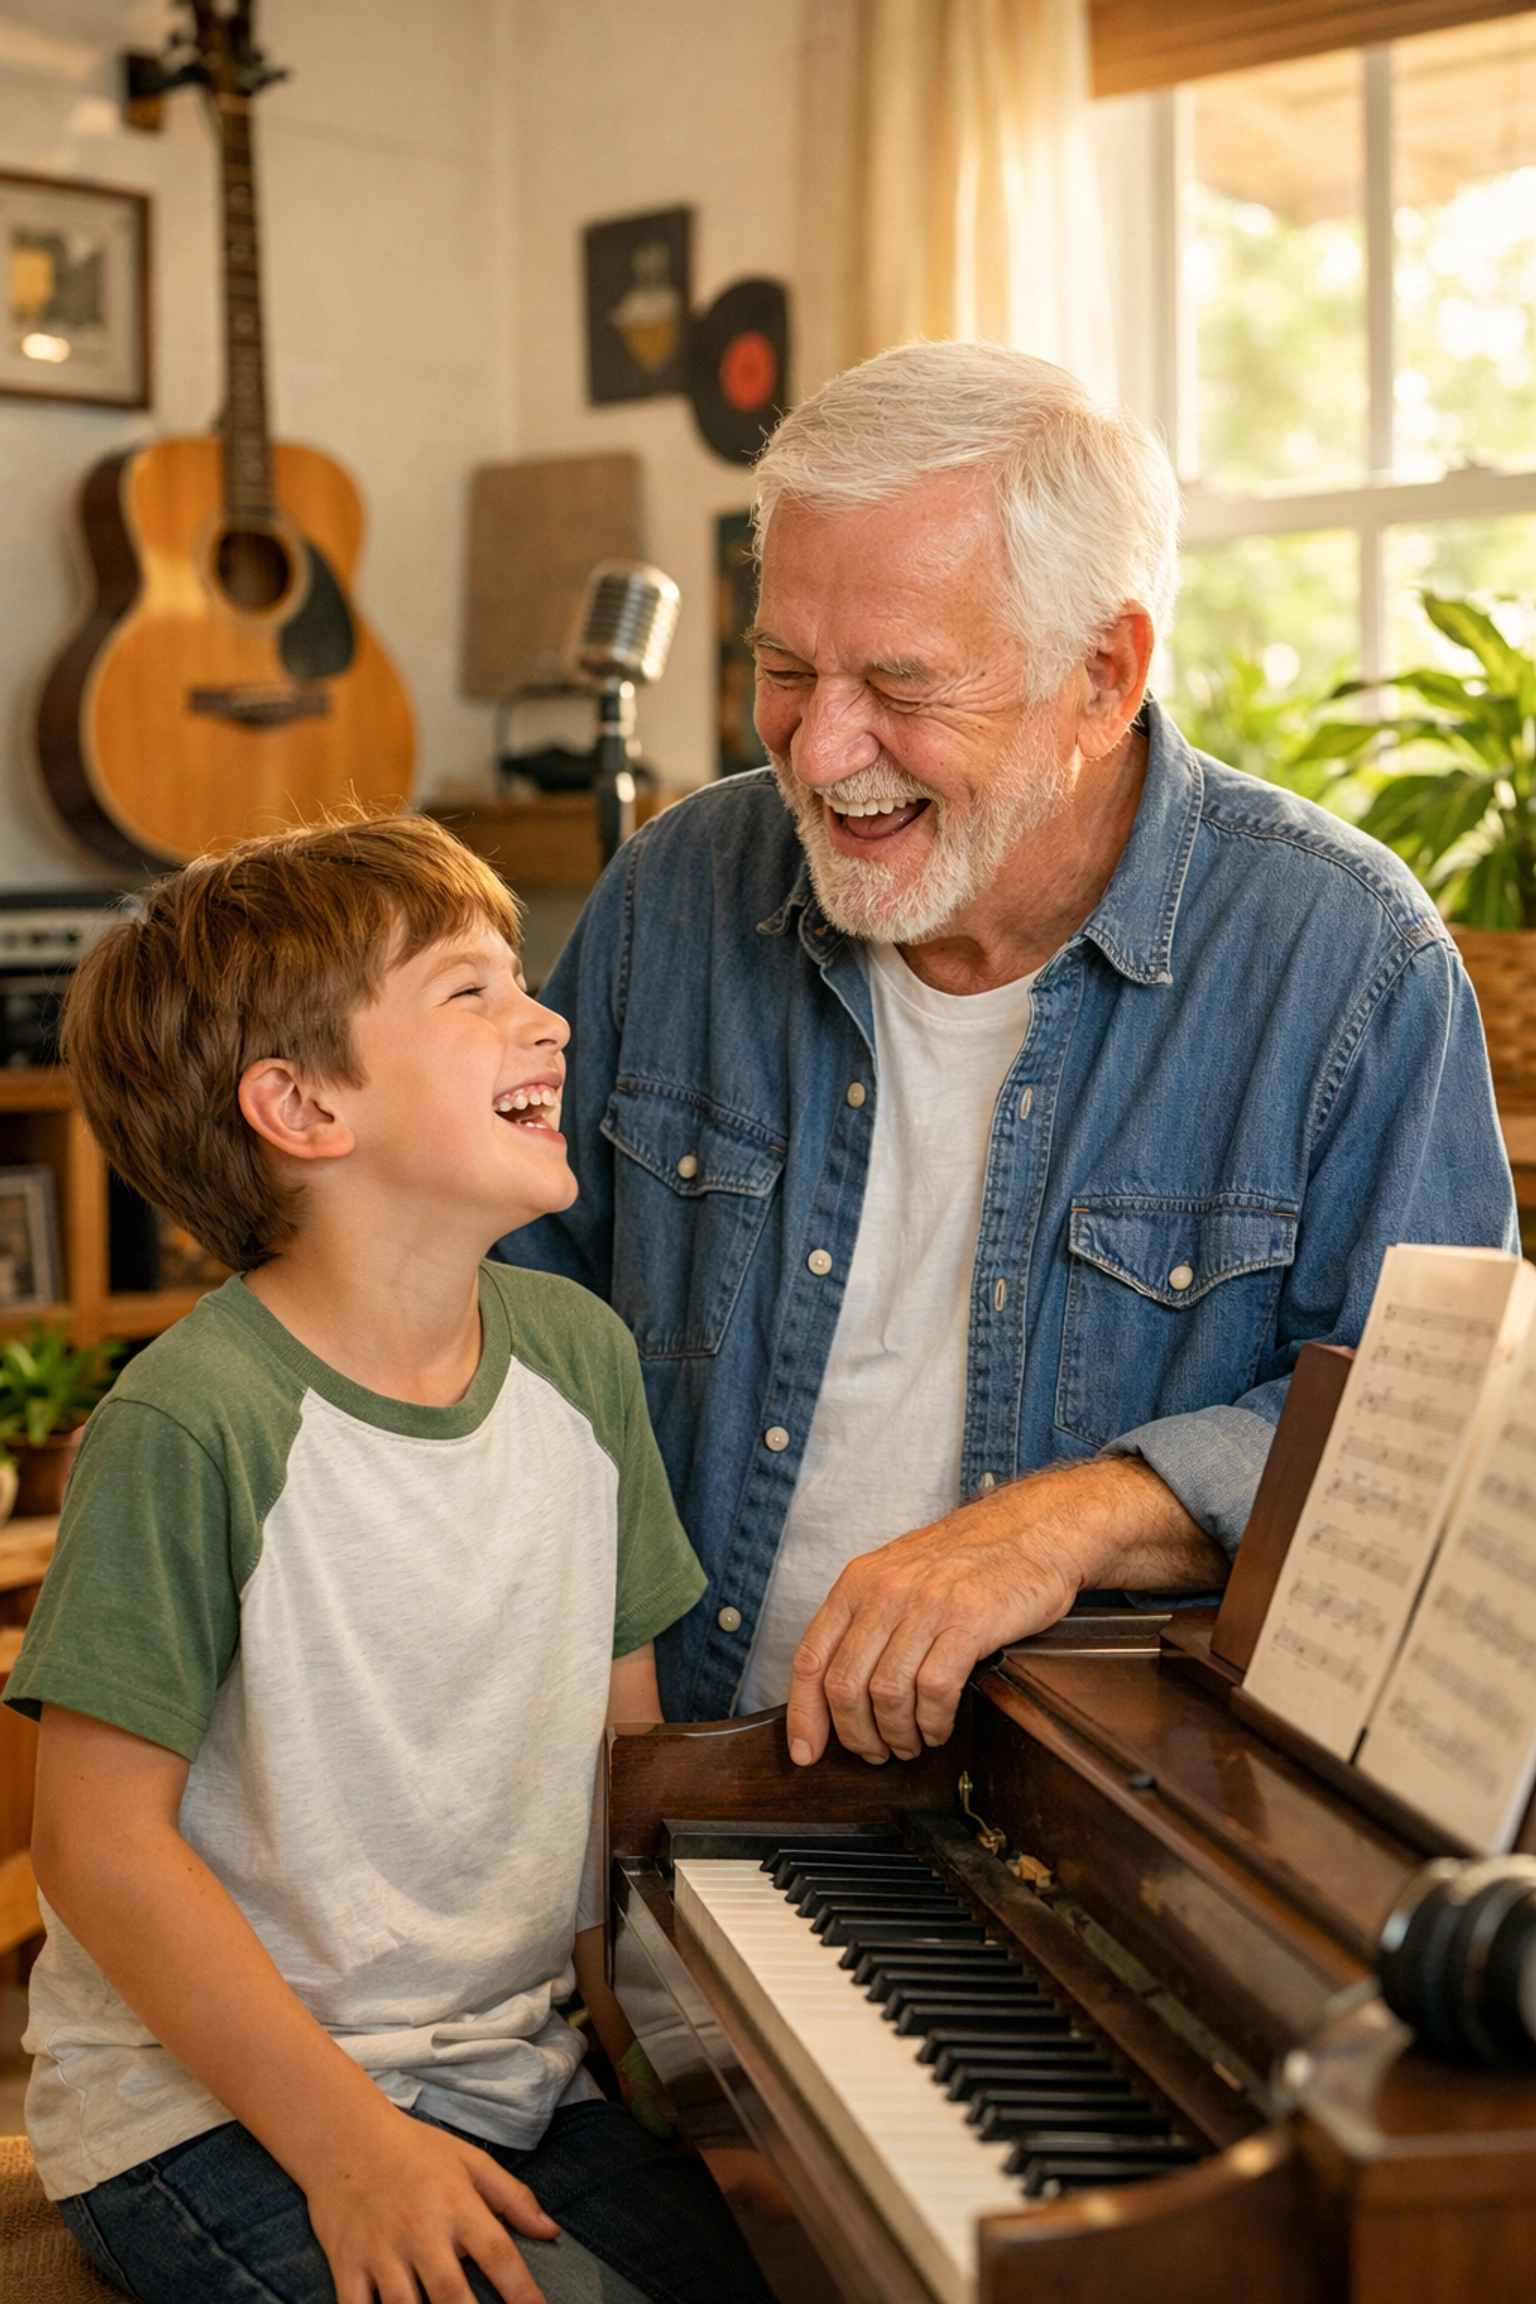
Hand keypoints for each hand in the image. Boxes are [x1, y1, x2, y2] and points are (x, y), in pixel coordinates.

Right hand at [304, 2101, 559, 2303]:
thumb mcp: (470, 2161)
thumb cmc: (415, 2150)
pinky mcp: (347, 2263)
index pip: (497, 2254)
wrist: (345, 2136)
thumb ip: (512, 2197)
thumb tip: (550, 2231)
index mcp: (457, 2203)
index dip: (522, 2291)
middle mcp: (420, 2230)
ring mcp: (380, 2250)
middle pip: (449, 2293)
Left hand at [784, 1457, 1222, 1766]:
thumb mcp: (899, 1575)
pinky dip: (933, 1722)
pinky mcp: (969, 1620)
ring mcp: (926, 1604)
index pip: (810, 1658)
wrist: (1035, 1529)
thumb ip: (865, 1621)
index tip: (806, 1753)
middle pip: (844, 1686)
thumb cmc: (968, 1560)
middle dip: (856, 1735)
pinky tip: (939, 1727)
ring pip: (886, 1694)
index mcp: (858, 1582)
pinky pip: (935, 1690)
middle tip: (877, 1753)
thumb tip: (835, 1689)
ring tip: (912, 1743)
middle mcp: (885, 1590)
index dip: (804, 1715)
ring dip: (896, 1734)